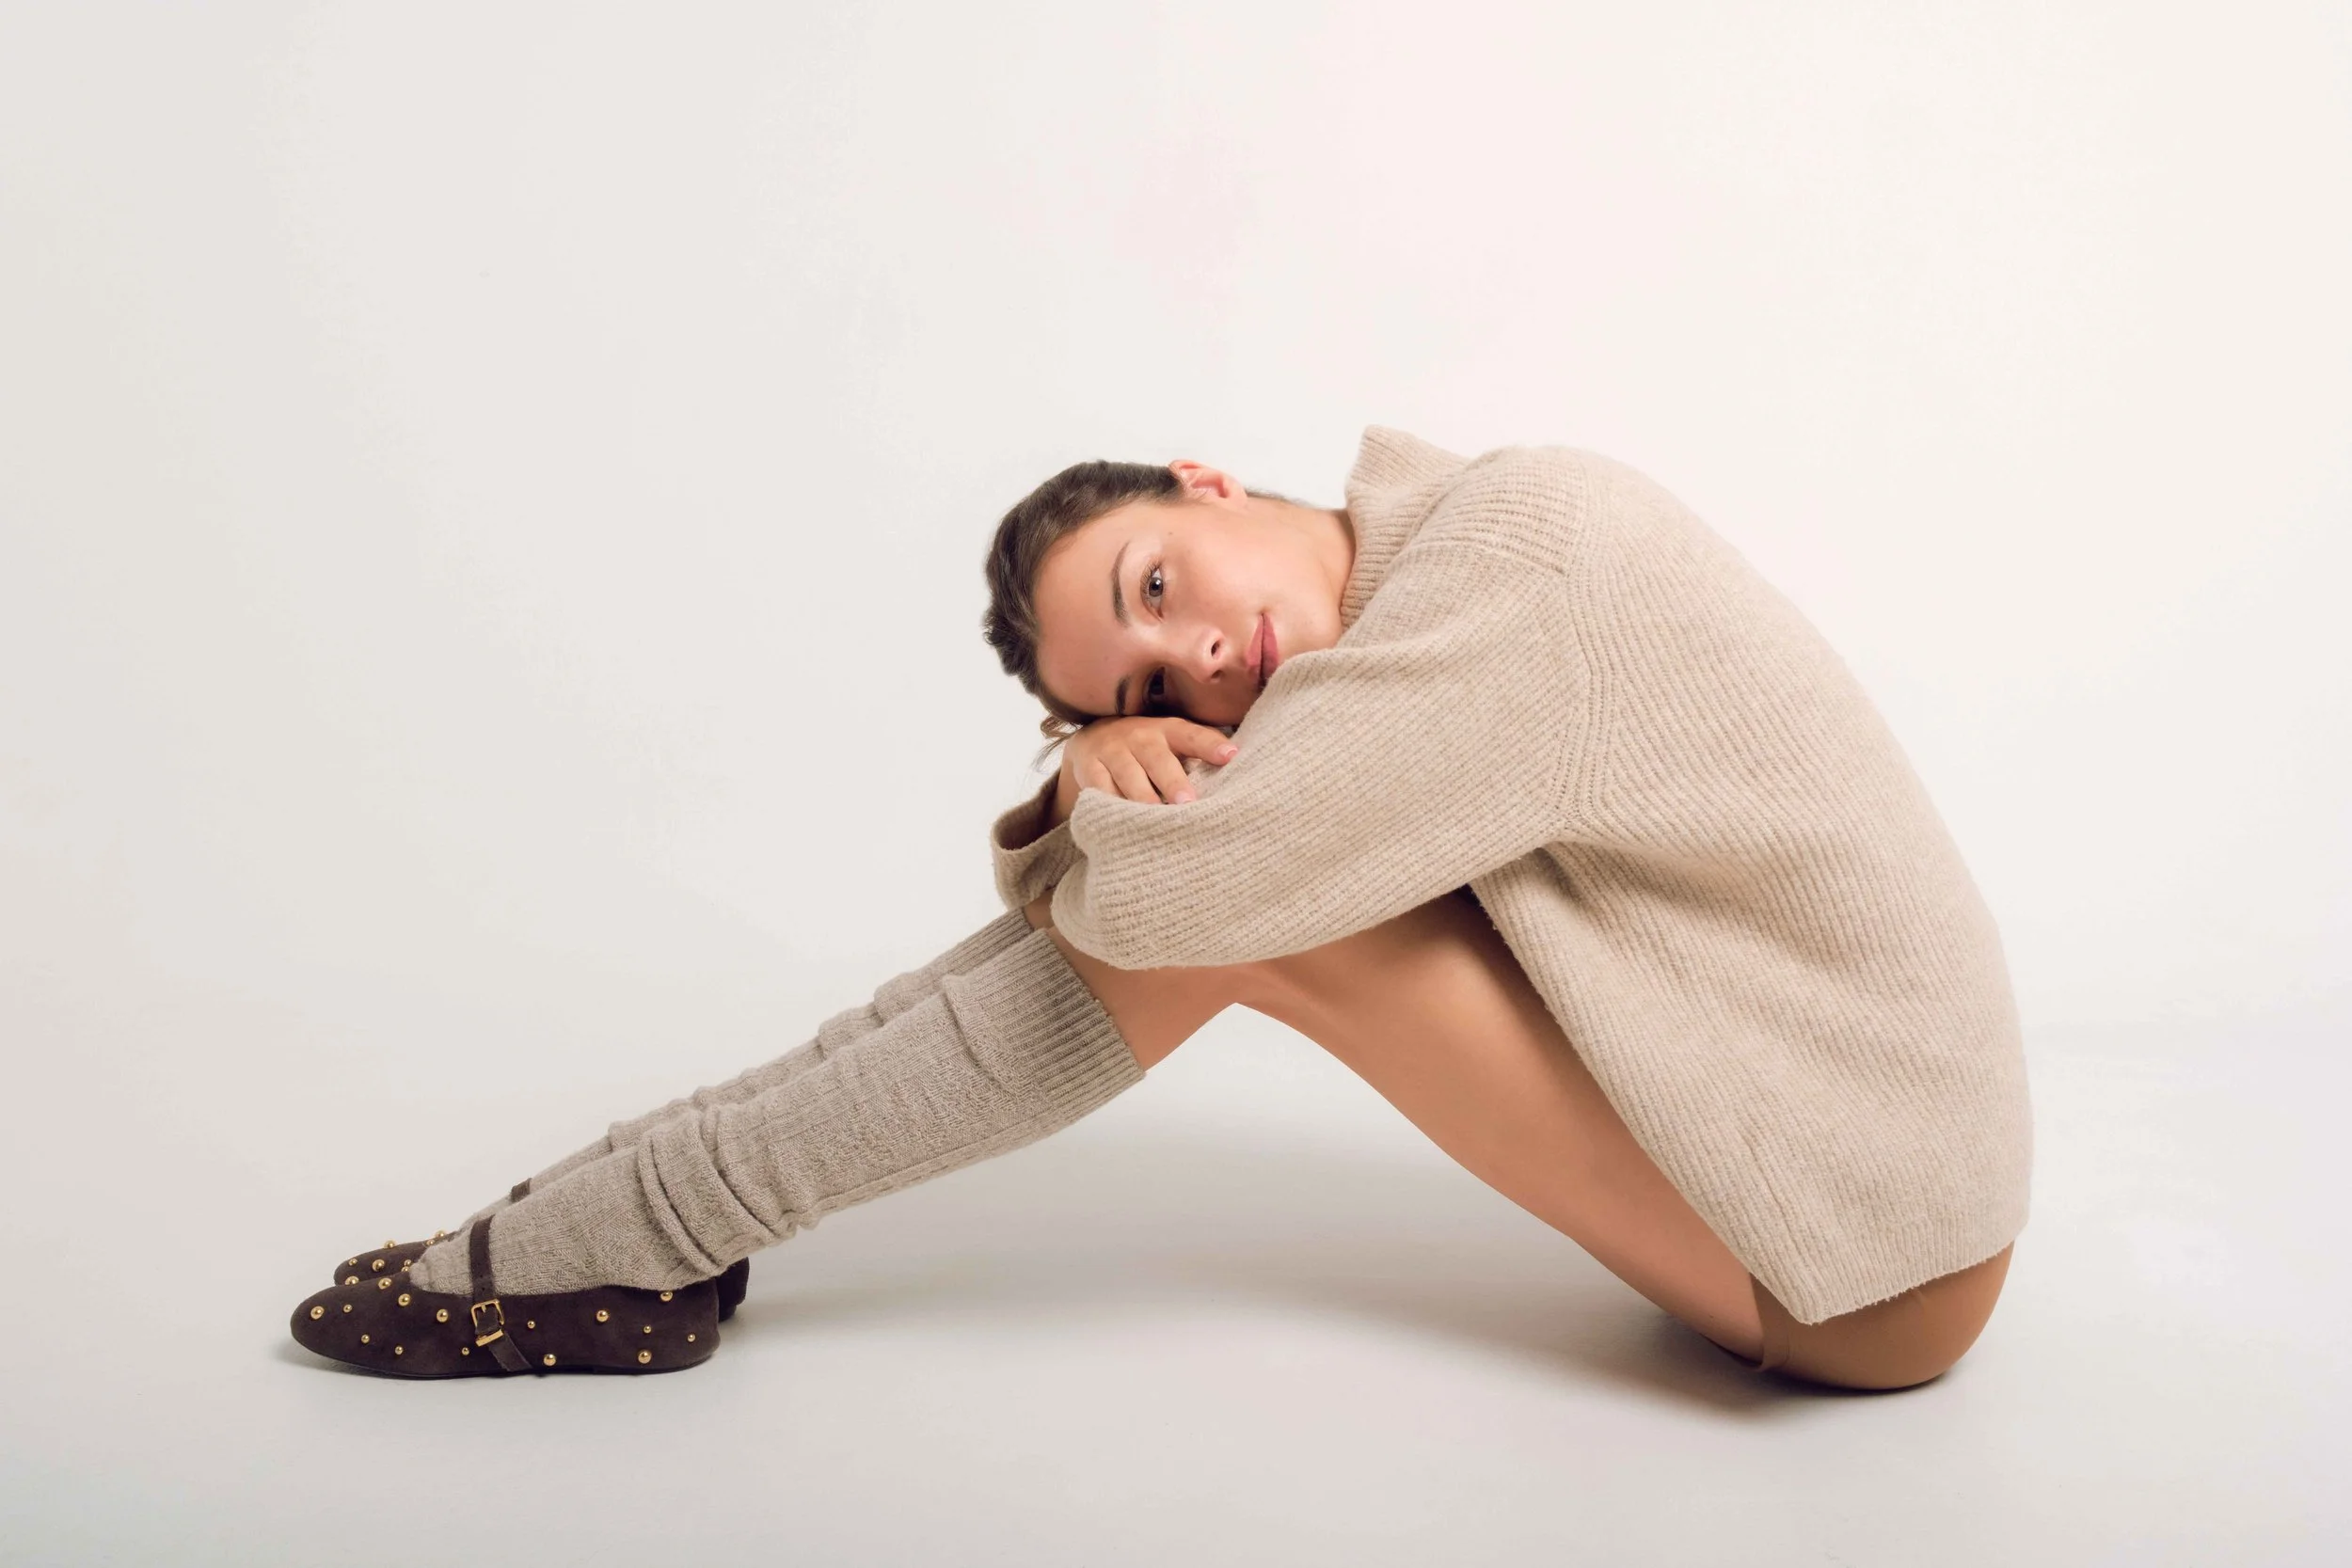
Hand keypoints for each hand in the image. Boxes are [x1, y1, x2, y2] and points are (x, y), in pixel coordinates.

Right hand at [1049, 716, 1238, 825]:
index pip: (1192, 735)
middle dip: (1173, 781)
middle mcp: (1140, 736)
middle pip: (1158, 759)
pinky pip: (1100, 789)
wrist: (1093, 740)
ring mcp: (1112, 751)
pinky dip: (1109, 805)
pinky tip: (1120, 822)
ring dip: (1141, 798)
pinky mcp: (1089, 767)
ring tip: (1154, 820)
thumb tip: (1237, 767)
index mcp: (1167, 730)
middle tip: (1187, 804)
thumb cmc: (1148, 749)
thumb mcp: (1171, 743)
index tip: (1232, 757)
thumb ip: (1199, 752)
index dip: (1211, 745)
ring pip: (1128, 776)